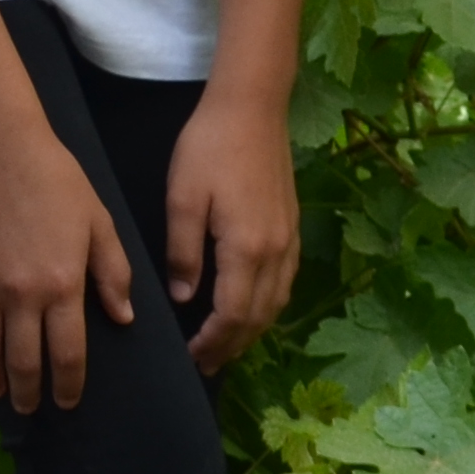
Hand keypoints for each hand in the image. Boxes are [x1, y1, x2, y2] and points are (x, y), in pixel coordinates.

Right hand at [0, 121, 133, 409]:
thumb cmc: (56, 180)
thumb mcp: (99, 224)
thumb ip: (112, 274)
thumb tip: (123, 319)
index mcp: (63, 286)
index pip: (68, 355)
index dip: (68, 386)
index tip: (67, 401)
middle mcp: (20, 295)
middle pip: (23, 362)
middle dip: (28, 393)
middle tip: (30, 406)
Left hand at [163, 84, 302, 371]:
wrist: (252, 108)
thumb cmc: (209, 148)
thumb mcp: (182, 198)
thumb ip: (183, 252)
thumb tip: (184, 297)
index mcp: (246, 249)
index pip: (231, 314)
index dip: (213, 341)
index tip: (192, 356)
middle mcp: (275, 252)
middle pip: (258, 317)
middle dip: (232, 345)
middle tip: (206, 364)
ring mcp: (289, 240)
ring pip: (276, 303)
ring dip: (252, 330)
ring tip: (227, 346)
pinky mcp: (292, 227)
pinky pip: (284, 282)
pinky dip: (267, 306)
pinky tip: (252, 308)